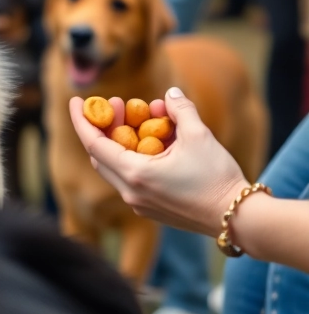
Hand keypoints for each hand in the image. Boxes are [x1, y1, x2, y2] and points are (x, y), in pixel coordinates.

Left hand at [69, 89, 244, 236]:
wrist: (237, 219)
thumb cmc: (217, 178)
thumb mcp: (199, 136)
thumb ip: (180, 109)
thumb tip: (170, 94)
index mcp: (135, 175)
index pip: (93, 144)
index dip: (81, 119)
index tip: (74, 100)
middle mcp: (130, 193)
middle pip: (101, 156)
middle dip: (104, 127)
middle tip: (118, 104)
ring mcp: (139, 204)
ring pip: (115, 167)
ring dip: (121, 141)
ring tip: (140, 117)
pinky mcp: (151, 209)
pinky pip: (131, 178)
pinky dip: (134, 156)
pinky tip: (154, 141)